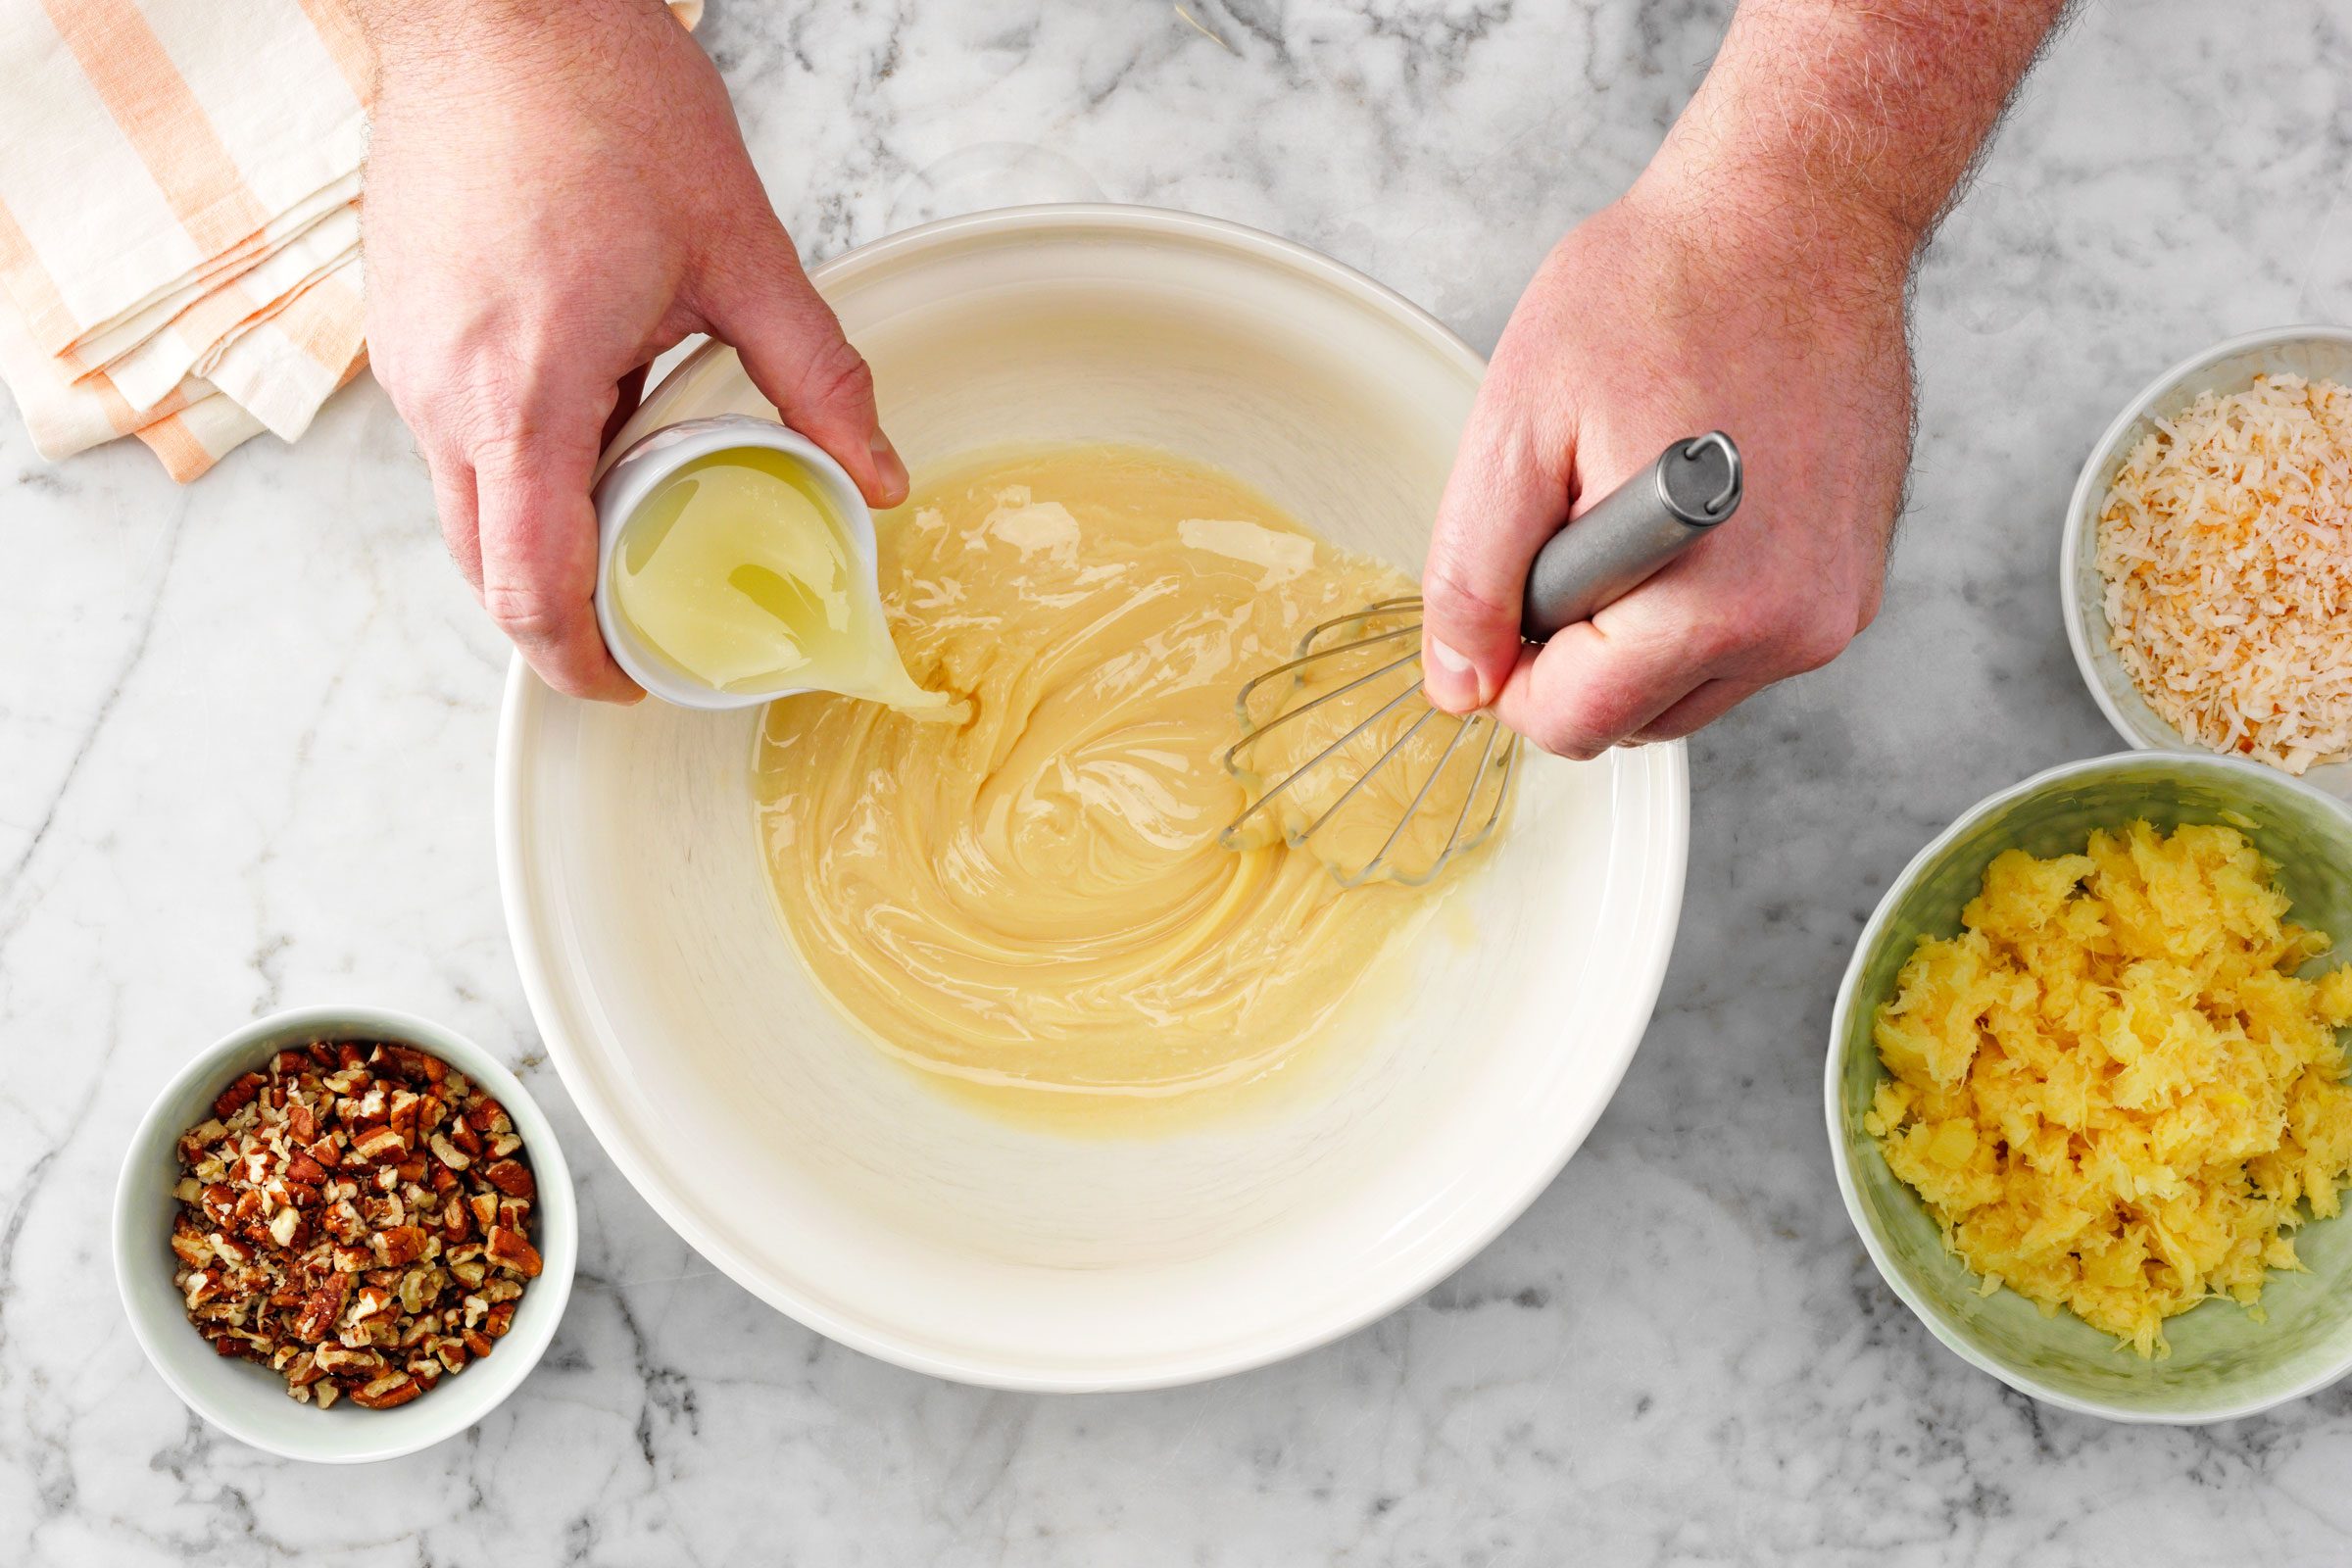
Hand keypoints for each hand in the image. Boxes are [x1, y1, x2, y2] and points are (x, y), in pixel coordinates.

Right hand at [358, 0, 906, 699]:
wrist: (493, 4)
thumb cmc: (603, 103)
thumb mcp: (741, 249)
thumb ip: (817, 376)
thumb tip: (879, 477)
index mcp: (525, 393)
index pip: (530, 588)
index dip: (581, 664)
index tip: (633, 687)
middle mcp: (445, 393)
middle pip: (487, 567)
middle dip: (564, 618)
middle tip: (648, 628)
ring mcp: (409, 360)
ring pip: (466, 505)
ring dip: (546, 536)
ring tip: (640, 519)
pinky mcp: (404, 326)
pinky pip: (455, 439)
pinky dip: (520, 467)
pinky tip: (595, 427)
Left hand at [1418, 173, 1917, 757]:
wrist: (1796, 213)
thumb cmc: (1660, 291)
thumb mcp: (1517, 429)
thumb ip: (1471, 578)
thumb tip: (1459, 686)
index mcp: (1712, 608)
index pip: (1572, 725)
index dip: (1508, 667)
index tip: (1508, 581)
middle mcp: (1793, 629)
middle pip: (1630, 719)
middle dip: (1574, 643)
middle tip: (1577, 513)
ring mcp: (1835, 608)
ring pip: (1683, 690)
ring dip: (1634, 628)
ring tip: (1634, 495)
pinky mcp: (1854, 581)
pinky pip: (1741, 643)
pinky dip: (1694, 601)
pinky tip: (1690, 500)